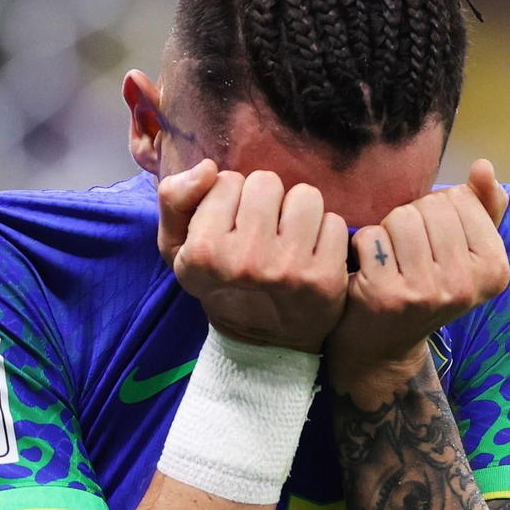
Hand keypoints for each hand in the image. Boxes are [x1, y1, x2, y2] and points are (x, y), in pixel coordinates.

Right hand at [158, 160, 350, 354]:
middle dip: (265, 201)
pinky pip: (335, 223)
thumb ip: (175, 199)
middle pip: (266, 182)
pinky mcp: (326, 278)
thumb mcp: (178, 248)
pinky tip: (311, 254)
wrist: (264, 341)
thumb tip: (207, 168)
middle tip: (263, 231)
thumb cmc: (219, 285)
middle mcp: (245, 261)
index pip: (226, 180)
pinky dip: (325, 234)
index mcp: (203, 252)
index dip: (230, 198)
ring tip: (289, 237)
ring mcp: (288, 270)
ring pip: (305, 196)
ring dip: (298, 212)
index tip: (231, 226)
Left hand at [325, 159, 509, 390]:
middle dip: (414, 218)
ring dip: (388, 231)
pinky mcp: (386, 295)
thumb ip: (483, 207)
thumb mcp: (465, 252)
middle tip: (409, 254)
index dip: (439, 211)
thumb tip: (484, 166)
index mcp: (495, 270)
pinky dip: (364, 246)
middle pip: (431, 206)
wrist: (384, 344)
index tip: (434, 243)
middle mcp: (465, 285)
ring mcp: (426, 292)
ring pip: (401, 217)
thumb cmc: (426, 286)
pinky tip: (371, 269)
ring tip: (391, 258)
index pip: (461, 198)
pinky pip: (372, 236)